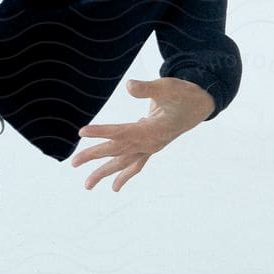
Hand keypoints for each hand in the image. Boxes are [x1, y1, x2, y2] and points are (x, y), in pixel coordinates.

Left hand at [71, 76, 215, 191]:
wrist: (201, 106)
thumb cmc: (183, 94)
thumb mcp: (168, 87)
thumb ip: (147, 88)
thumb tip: (129, 86)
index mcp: (153, 130)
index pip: (122, 132)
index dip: (102, 132)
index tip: (82, 132)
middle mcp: (150, 143)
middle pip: (118, 151)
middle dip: (94, 156)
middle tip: (73, 162)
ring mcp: (151, 148)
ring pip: (124, 163)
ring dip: (105, 173)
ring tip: (87, 185)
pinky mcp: (151, 148)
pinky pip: (136, 165)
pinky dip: (125, 176)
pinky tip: (114, 187)